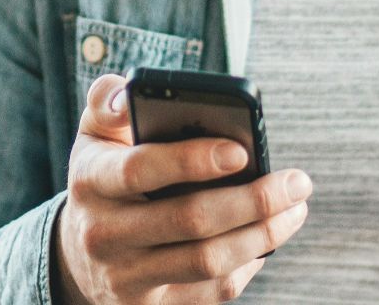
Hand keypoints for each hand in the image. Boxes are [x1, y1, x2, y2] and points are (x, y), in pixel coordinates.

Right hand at [52, 73, 311, 303]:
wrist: (80, 254)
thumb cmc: (106, 177)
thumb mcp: (96, 136)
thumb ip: (109, 102)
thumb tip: (129, 93)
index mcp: (91, 181)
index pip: (140, 169)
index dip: (191, 160)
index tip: (242, 151)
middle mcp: (103, 234)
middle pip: (189, 220)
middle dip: (254, 201)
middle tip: (298, 182)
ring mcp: (126, 278)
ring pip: (207, 262)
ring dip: (263, 235)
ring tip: (295, 209)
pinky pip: (210, 292)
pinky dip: (247, 264)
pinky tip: (267, 239)